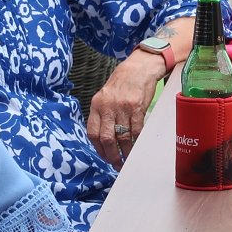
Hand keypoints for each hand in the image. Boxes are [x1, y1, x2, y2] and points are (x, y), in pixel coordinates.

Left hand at [86, 53, 163, 168]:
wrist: (139, 67)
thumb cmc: (122, 82)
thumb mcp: (105, 96)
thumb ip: (102, 114)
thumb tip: (103, 138)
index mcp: (97, 105)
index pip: (92, 132)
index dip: (98, 148)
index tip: (104, 156)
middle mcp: (108, 107)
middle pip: (106, 138)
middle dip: (111, 155)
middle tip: (116, 163)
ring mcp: (123, 107)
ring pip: (122, 137)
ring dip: (125, 152)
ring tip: (127, 159)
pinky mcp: (138, 108)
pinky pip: (136, 130)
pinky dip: (136, 142)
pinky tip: (136, 147)